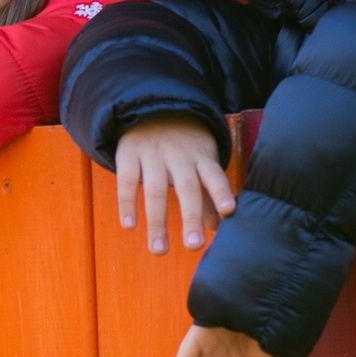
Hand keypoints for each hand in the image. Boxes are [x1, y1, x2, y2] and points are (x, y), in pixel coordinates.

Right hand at [115, 115, 235, 255]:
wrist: (151, 106)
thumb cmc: (184, 145)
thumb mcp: (201, 161)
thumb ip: (208, 194)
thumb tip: (218, 226)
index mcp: (201, 157)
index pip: (214, 175)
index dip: (221, 192)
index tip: (229, 211)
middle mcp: (179, 156)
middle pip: (187, 188)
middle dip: (191, 217)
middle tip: (194, 246)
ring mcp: (153, 154)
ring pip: (156, 190)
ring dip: (157, 221)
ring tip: (159, 250)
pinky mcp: (128, 154)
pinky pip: (126, 181)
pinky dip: (127, 203)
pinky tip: (129, 225)